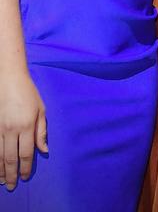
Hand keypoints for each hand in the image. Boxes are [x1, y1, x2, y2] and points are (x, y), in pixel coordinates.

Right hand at [0, 73, 46, 189]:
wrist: (7, 80)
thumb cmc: (28, 93)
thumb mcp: (40, 110)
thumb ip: (41, 131)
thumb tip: (44, 150)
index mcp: (26, 126)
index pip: (26, 154)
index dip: (25, 168)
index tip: (25, 177)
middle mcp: (10, 130)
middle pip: (10, 158)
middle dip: (11, 174)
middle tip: (11, 186)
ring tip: (1, 181)